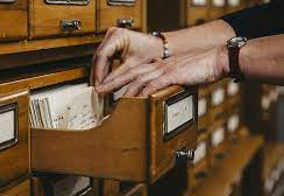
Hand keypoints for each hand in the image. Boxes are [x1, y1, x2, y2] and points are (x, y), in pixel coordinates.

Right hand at [91, 27, 163, 86]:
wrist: (160, 48)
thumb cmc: (151, 53)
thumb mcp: (133, 66)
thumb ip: (117, 77)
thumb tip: (104, 87)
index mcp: (118, 35)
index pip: (102, 55)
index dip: (98, 72)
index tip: (98, 84)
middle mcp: (112, 34)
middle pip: (99, 56)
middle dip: (97, 74)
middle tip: (97, 88)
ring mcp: (111, 38)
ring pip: (100, 58)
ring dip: (99, 73)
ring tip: (99, 87)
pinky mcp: (112, 44)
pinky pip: (104, 58)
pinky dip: (104, 70)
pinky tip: (103, 81)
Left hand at [97, 46, 228, 96]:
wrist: (216, 61)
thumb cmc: (200, 70)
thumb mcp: (179, 77)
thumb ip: (168, 85)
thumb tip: (159, 96)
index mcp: (159, 66)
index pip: (134, 71)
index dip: (120, 78)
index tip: (109, 85)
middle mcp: (158, 66)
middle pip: (130, 73)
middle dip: (113, 81)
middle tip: (99, 89)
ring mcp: (164, 70)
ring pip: (137, 78)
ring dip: (121, 88)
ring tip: (109, 95)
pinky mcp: (172, 75)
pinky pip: (153, 85)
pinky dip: (142, 93)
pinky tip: (133, 99)